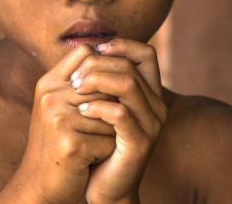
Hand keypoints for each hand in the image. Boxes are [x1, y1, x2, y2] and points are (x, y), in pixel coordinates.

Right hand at [14, 44, 119, 203]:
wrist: (39, 184)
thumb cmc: (57, 141)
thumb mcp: (58, 105)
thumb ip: (79, 80)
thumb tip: (112, 53)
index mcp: (47, 83)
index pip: (86, 53)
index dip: (103, 70)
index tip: (103, 94)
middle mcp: (50, 97)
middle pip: (105, 86)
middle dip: (110, 108)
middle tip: (96, 128)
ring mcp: (59, 120)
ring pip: (112, 114)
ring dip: (110, 132)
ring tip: (91, 143)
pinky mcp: (71, 144)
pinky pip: (109, 140)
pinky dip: (107, 151)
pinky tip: (91, 159)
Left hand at [69, 38, 167, 203]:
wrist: (104, 186)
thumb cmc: (99, 143)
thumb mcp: (101, 106)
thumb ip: (100, 80)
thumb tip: (83, 46)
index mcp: (150, 93)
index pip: (146, 54)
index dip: (121, 45)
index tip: (93, 51)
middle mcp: (157, 106)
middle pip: (131, 66)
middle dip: (98, 65)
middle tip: (74, 77)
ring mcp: (151, 125)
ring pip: (128, 84)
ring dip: (96, 81)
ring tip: (75, 89)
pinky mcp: (140, 143)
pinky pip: (120, 114)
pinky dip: (98, 107)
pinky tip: (81, 111)